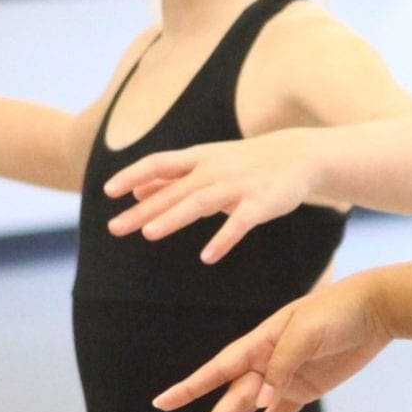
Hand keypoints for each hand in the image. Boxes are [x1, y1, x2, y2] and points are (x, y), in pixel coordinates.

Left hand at [103, 131, 320, 263]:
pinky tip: (207, 257)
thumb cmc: (248, 163)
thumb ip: (172, 178)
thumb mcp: (209, 163)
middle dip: (144, 209)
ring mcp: (240, 185)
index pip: (160, 163)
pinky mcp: (262, 202)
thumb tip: (134, 190)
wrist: (302, 155)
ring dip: (174, 217)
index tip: (108, 191)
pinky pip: (241, 222)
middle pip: (175, 190)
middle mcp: (216, 170)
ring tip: (148, 234)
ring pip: (201, 202)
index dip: (133, 174)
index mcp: (201, 158)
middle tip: (114, 228)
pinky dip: (224, 239)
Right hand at [155, 276, 395, 411]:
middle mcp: (265, 363)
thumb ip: (281, 367)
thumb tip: (262, 403)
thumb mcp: (305, 334)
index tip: (161, 404)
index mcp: (259, 343)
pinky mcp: (305, 390)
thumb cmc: (335, 313)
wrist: (374, 310)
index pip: (218, 370)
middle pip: (232, 399)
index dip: (190, 388)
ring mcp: (284, 379)